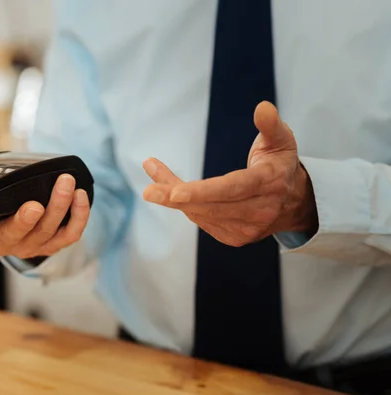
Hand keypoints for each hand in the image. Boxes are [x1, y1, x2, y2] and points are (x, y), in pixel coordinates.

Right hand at [0, 162, 89, 257]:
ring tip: (73, 185)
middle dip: (55, 205)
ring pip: (58, 232)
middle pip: (40, 231)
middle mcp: (17, 246)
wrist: (0, 227)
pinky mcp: (54, 243)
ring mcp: (37, 247)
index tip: (34, 206)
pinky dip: (80, 216)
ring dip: (69, 208)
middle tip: (63, 182)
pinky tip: (81, 196)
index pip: (9, 233)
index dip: (23, 221)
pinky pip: (71, 234)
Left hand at [142, 101, 317, 246]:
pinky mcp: (235, 237)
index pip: (233, 188)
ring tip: (153, 176)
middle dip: (176, 198)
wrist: (294, 203)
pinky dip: (185, 206)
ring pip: (202, 214)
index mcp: (268, 183)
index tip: (175, 192)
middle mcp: (259, 210)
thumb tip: (262, 108)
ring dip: (174, 197)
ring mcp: (247, 228)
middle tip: (148, 190)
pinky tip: (174, 192)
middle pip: (211, 205)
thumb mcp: (281, 140)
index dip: (203, 192)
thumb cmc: (280, 164)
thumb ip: (270, 125)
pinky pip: (202, 221)